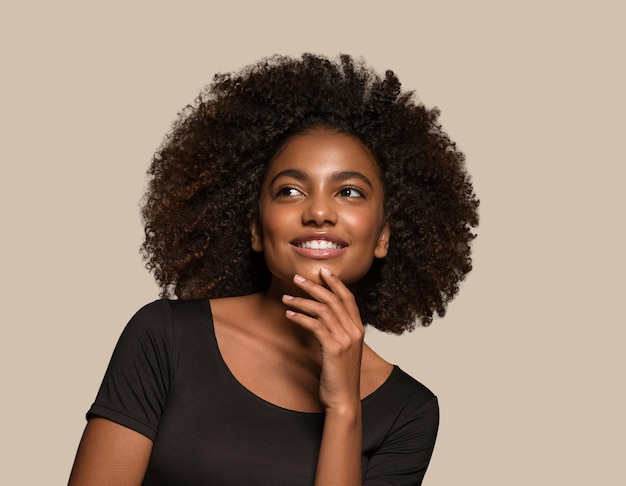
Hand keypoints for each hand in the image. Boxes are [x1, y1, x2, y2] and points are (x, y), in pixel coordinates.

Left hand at [282, 267, 363, 411]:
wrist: (344, 399)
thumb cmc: (339, 376)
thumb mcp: (341, 349)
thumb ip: (335, 332)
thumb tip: (317, 317)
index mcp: (358, 329)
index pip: (348, 298)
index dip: (335, 283)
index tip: (322, 271)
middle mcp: (354, 331)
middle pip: (333, 299)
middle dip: (314, 286)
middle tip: (297, 278)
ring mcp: (345, 339)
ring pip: (323, 310)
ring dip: (302, 301)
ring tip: (286, 298)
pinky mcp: (333, 349)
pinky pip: (315, 326)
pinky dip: (300, 318)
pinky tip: (289, 315)